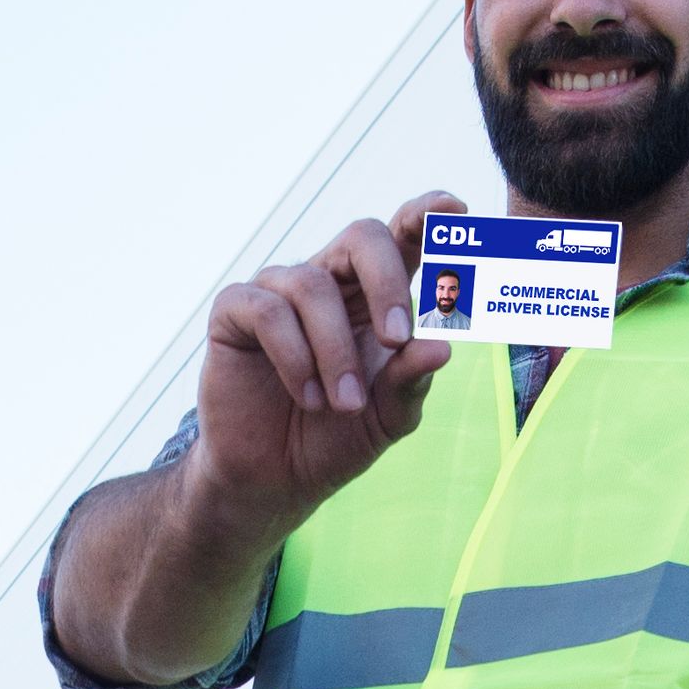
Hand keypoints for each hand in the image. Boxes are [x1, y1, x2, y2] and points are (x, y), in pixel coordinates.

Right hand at [191, 190, 463, 530]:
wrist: (275, 481)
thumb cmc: (337, 438)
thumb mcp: (388, 416)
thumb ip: (412, 379)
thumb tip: (442, 345)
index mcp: (374, 295)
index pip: (402, 238)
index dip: (424, 215)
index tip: (454, 208)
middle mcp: (328, 281)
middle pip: (362, 236)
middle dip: (387, 282)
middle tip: (397, 339)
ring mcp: (278, 291)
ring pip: (312, 287)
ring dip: (336, 351)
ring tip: (344, 404)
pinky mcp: (234, 311)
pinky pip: (268, 311)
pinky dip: (294, 356)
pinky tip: (307, 396)